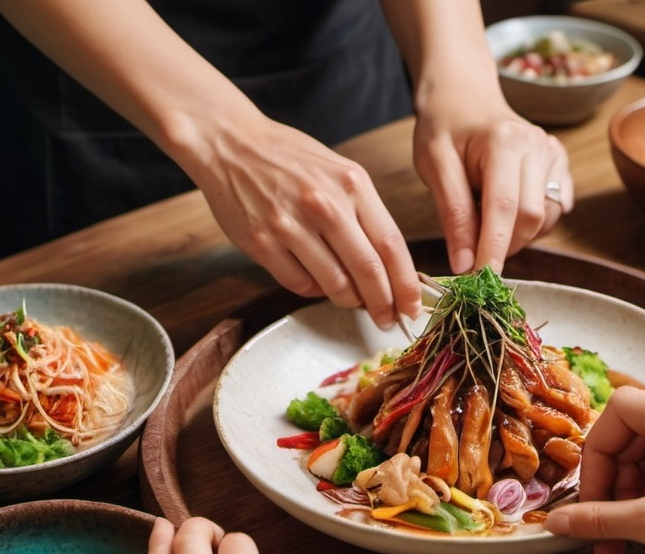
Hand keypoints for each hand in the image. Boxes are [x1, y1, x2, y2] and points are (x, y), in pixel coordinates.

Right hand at [182, 114, 424, 328]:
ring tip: (352, 301)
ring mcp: (290, 225)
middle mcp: (324, 204)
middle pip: (368, 270)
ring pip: (334, 284)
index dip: (406, 283)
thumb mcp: (340, 171)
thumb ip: (366, 214)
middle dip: (384, 304)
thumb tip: (390, 267)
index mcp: (351, 184)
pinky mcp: (262, 243)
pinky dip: (314, 292)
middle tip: (388, 319)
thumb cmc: (290, 158)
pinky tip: (318, 284)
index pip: (391, 244)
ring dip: (349, 300)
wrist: (231, 143)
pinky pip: (299, 284)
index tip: (413, 305)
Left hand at [412, 97, 572, 274]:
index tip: (480, 280)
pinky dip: (532, 223)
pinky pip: (555, 210)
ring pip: (546, 218)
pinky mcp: (560, 162)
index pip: (504, 209)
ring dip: (518, 235)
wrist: (463, 95)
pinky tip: (507, 210)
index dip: (494, 250)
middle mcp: (537, 146)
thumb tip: (465, 265)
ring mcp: (553, 153)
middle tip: (474, 252)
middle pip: (531, 218)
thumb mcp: (434, 167)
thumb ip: (453, 215)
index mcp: (504, 142)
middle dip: (504, 245)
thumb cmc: (443, 128)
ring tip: (486, 220)